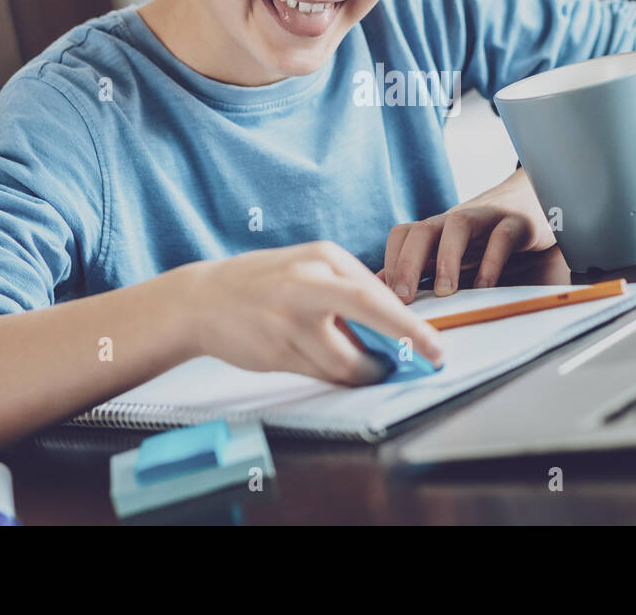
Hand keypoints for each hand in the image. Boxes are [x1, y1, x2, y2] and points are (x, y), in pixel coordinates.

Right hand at [181, 241, 443, 383]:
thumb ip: (349, 290)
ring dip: (365, 373)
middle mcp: (307, 282)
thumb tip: (397, 326)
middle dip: (406, 337)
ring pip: (346, 359)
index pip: (377, 292)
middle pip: (368, 308)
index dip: (410, 322)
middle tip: (432, 357)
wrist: (202, 300)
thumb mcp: (308, 268)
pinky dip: (336, 377)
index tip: (433, 344)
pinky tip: (333, 368)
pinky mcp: (276, 350)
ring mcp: (289, 318)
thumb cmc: (265, 284)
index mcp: (321, 257)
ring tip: (368, 369)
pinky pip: (321, 373)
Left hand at [380, 168, 557, 300]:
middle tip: (404, 298)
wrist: (535, 201)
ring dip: (447, 259)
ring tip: (445, 292)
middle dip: (408, 263)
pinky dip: (491, 261)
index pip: (403, 235)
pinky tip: (485, 287)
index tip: (386, 298)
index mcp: (438, 230)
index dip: (391, 262)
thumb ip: (422, 269)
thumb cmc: (488, 236)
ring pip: (458, 226)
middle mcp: (456, 221)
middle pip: (422, 230)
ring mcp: (486, 218)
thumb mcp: (454, 252)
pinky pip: (501, 236)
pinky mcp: (517, 222)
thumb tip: (380, 286)